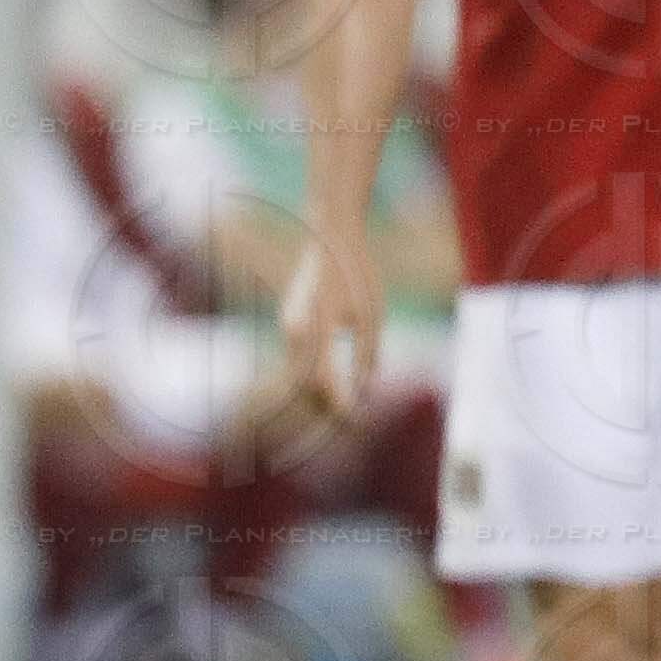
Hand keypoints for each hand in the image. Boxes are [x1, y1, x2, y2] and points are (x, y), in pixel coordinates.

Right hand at [281, 223, 383, 417]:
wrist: (332, 233)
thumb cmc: (357, 273)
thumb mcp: (372, 316)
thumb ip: (366, 355)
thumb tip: (364, 389)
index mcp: (313, 331)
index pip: (323, 384)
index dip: (338, 407)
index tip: (354, 424)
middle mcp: (293, 333)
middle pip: (305, 385)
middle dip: (325, 408)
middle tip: (351, 427)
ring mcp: (289, 327)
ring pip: (299, 374)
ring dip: (318, 395)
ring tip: (342, 414)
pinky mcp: (291, 323)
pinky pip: (298, 358)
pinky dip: (313, 377)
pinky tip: (331, 387)